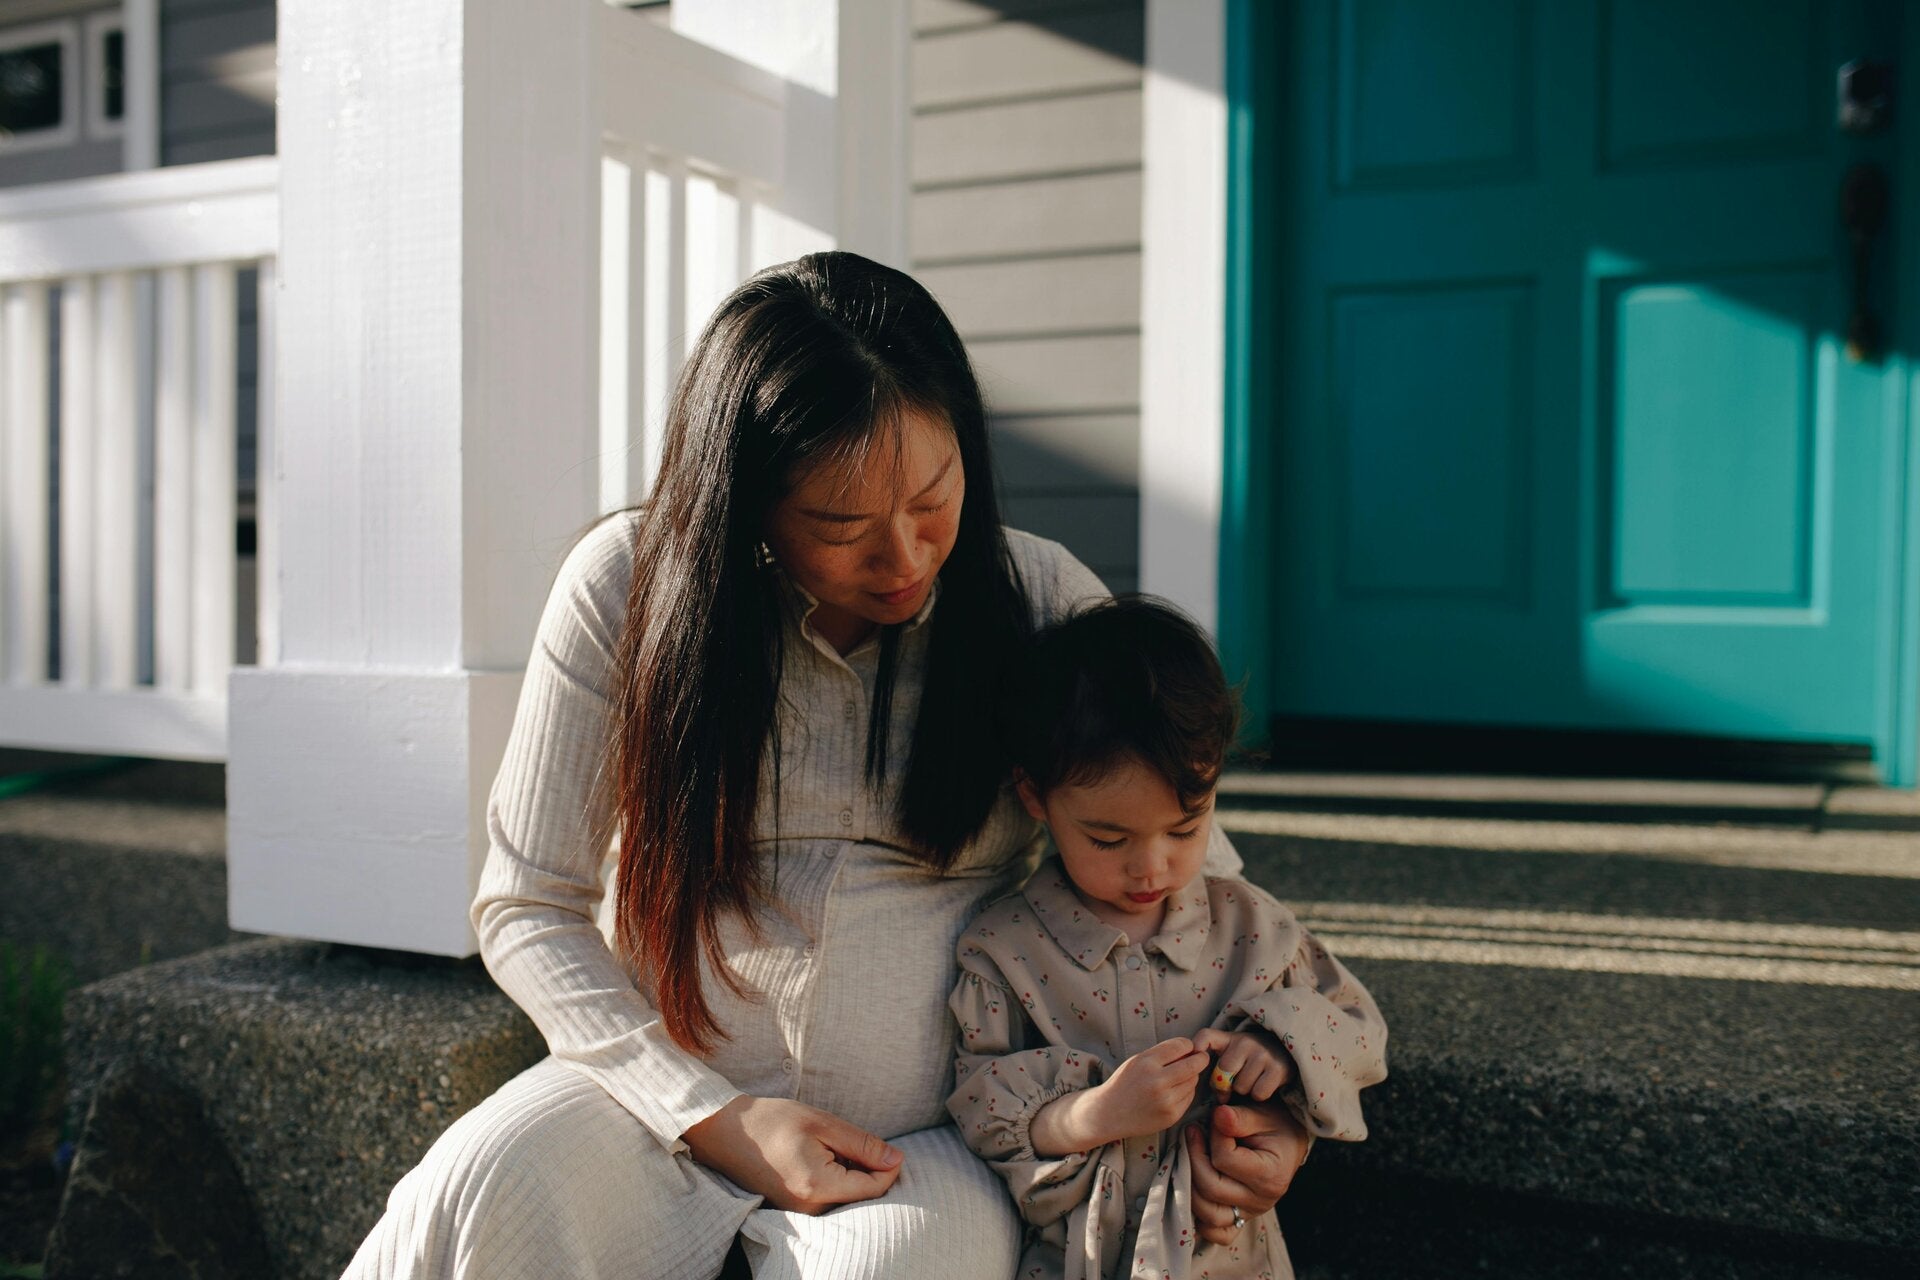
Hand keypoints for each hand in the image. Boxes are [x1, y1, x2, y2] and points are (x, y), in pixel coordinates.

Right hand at [682, 1095, 903, 1213]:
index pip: (874, 1188)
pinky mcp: (793, 1208)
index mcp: (818, 1186)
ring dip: (851, 1174)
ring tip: (833, 1147)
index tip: (890, 1147)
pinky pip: (828, 1199)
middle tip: (858, 1143)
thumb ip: (862, 1144)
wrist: (725, 1132)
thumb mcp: (822, 1123)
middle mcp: (810, 1208)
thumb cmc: (773, 1121)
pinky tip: (821, 1158)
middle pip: (861, 1197)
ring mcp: (799, 1212)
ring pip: (845, 1198)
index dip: (890, 1167)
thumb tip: (896, 1160)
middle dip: (869, 1170)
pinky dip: (835, 1180)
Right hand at [1094, 1037, 1212, 1139]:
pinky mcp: (1172, 1115)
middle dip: (1201, 1059)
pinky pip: (1189, 1097)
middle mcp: (1158, 1081)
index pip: (1180, 1046)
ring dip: (1191, 1076)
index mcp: (1147, 1062)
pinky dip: (1186, 1091)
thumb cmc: (1124, 1083)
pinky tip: (1174, 1091)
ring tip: (1179, 1077)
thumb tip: (1190, 1049)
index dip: (1188, 1044)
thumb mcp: (1137, 1060)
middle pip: (1193, 1065)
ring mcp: (1166, 1100)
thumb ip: (1161, 1054)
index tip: (1189, 1047)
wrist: (1109, 1113)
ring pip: (1193, 1081)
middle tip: (1201, 1058)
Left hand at [1184, 1099, 1310, 1245]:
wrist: (1288, 1143)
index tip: (1214, 1119)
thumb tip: (1219, 1115)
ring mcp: (1249, 1214)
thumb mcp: (1262, 1116)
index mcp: (1270, 1175)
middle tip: (1193, 1133)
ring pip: (1207, 1214)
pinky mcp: (1240, 1220)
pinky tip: (1195, 1193)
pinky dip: (1201, 1220)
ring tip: (1191, 1157)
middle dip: (1194, 1157)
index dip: (1212, 1136)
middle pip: (1211, 1188)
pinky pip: (1216, 1233)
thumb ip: (1239, 1118)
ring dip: (1190, 1184)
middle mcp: (1261, 1201)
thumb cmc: (1275, 1127)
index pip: (1225, 1160)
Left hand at [1193, 1026, 1295, 1101]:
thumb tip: (1214, 1095)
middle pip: (1224, 1070)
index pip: (1207, 1035)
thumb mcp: (1231, 1055)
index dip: (1197, 1045)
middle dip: (1224, 1085)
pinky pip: (1258, 1093)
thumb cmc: (1248, 1060)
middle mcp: (1246, 1042)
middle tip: (1231, 1085)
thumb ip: (1216, 1067)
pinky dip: (1259, 1096)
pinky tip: (1262, 1085)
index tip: (1195, 1055)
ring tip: (1250, 1081)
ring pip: (1241, 1086)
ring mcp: (1263, 1054)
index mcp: (1229, 1038)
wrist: (1284, 1055)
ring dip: (1244, 1091)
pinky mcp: (1279, 1068)